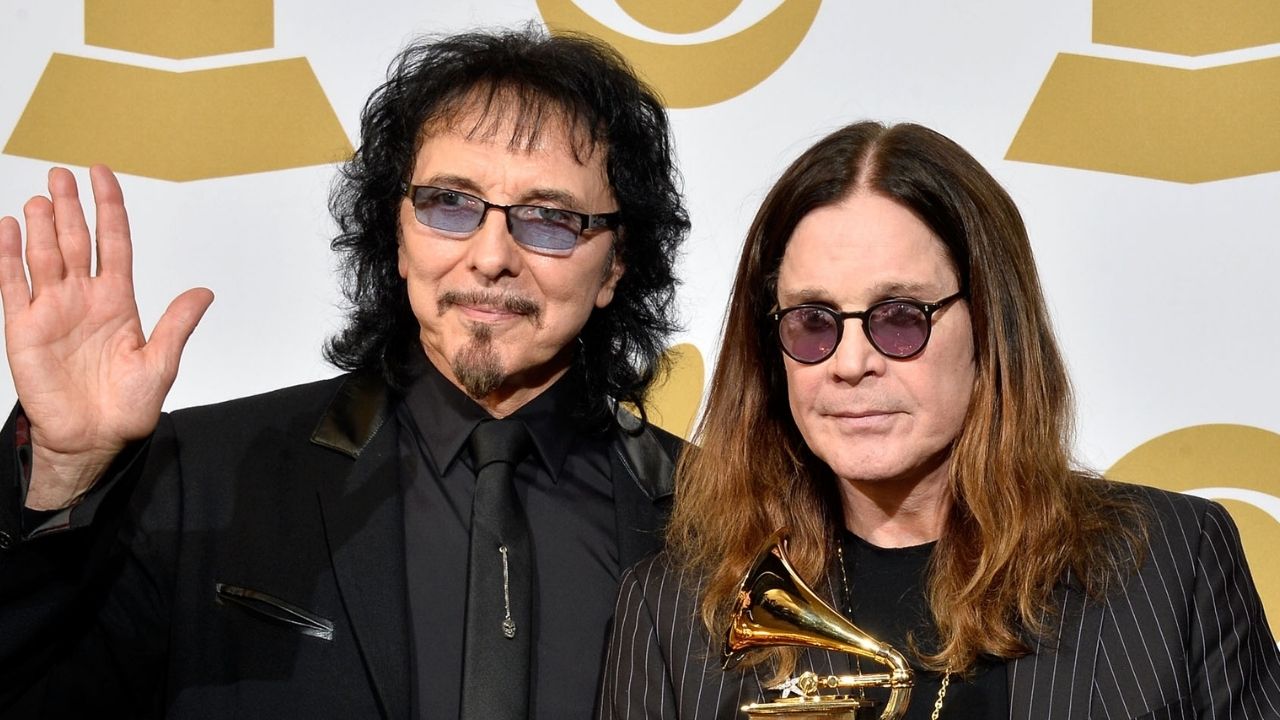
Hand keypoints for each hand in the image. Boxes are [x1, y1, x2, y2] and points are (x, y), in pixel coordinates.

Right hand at [0, 166, 212, 509]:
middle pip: (75, 240)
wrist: (93, 438)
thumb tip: (204, 293)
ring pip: (44, 255)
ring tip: (43, 196)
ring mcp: (53, 309)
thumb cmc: (128, 406)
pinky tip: (7, 228)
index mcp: (118, 300)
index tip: (102, 174)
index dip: (108, 208)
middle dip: (70, 206)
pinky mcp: (25, 328)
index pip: (113, 242)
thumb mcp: (160, 363)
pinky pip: (13, 284)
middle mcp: (84, 297)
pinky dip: (8, 256)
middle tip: (62, 173)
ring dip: (41, 225)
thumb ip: (177, 325)